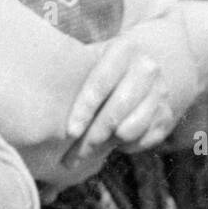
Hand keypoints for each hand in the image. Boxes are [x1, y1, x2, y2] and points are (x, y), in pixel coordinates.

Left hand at [61, 34, 174, 168]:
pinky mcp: (168, 114)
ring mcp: (161, 92)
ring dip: (106, 146)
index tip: (70, 132)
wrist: (171, 50)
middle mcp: (147, 69)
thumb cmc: (117, 57)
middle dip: (89, 140)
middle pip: (115, 114)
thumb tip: (36, 90)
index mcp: (125, 49)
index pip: (102, 83)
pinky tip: (113, 141)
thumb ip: (76, 67)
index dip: (85, 110)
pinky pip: (143, 141)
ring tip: (87, 149)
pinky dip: (126, 146)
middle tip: (68, 159)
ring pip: (130, 131)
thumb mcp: (101, 50)